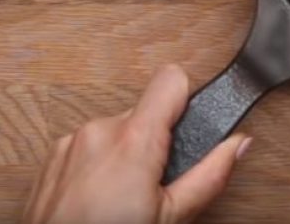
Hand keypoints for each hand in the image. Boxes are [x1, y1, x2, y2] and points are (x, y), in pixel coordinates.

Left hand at [23, 65, 250, 223]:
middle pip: (144, 113)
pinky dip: (99, 167)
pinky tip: (99, 201)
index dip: (186, 99)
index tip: (189, 124)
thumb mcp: (171, 218)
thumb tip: (238, 144)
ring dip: (125, 157)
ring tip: (123, 199)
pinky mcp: (52, 159)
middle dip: (155, 143)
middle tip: (155, 186)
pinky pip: (89, 147)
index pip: (171, 79)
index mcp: (133, 140)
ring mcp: (70, 144)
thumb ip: (210, 175)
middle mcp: (98, 131)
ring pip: (116, 132)